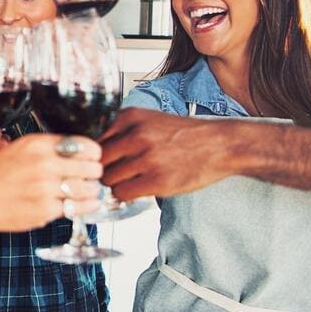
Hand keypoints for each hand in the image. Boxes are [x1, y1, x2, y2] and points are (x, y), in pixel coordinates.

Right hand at [0, 134, 103, 232]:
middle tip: (89, 177)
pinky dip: (83, 207)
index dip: (93, 153)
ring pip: (89, 189)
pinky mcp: (45, 210)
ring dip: (90, 191)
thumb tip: (80, 153)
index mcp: (37, 144)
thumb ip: (48, 149)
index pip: (85, 145)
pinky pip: (78, 208)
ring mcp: (45, 188)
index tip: (93, 158)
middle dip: (93, 173)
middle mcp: (43, 163)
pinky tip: (79, 204)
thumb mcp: (18, 149)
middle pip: (92, 167)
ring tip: (84, 191)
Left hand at [99, 108, 233, 199]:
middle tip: (112, 174)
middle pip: (96, 160)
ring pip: (107, 178)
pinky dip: (124, 194)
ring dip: (113, 184)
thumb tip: (90, 151)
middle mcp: (136, 135)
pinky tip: (136, 189)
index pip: (91, 138)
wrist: (221, 144)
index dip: (92, 153)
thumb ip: (121, 130)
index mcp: (130, 117)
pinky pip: (122, 192)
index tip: (96, 161)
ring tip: (127, 181)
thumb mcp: (148, 120)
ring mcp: (147, 158)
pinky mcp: (158, 180)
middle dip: (101, 169)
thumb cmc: (182, 134)